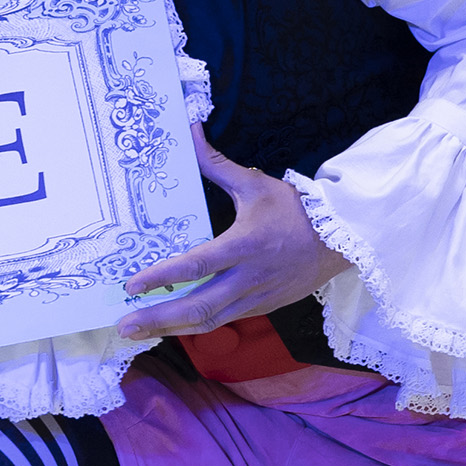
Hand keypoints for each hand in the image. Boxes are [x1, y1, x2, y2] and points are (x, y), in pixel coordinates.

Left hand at [118, 125, 349, 340]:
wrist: (342, 240)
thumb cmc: (296, 210)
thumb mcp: (256, 185)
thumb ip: (216, 165)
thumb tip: (190, 132)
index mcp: (245, 245)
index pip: (196, 265)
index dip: (161, 277)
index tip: (131, 285)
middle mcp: (248, 277)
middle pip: (198, 306)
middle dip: (158, 318)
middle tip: (123, 325)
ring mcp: (256, 298)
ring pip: (209, 321)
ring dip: (171, 329)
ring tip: (137, 332)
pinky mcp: (262, 308)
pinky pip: (223, 321)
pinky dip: (195, 326)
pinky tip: (170, 326)